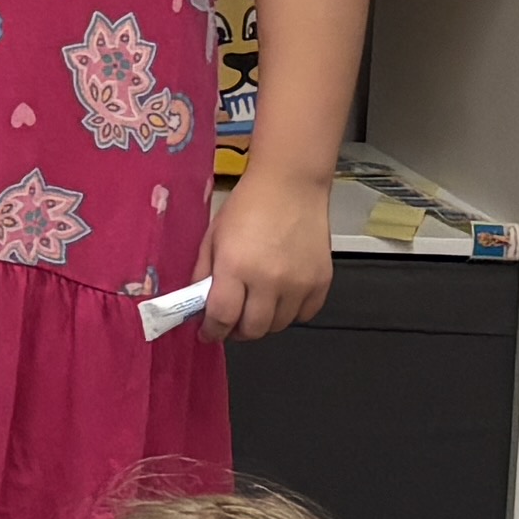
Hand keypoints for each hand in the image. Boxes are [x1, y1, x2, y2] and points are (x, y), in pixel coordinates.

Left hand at [204, 168, 333, 342]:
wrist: (290, 186)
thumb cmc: (247, 207)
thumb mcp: (213, 237)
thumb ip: (203, 273)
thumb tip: (197, 304)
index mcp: (236, 267)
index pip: (222, 317)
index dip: (212, 331)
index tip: (207, 333)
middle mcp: (269, 280)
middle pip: (253, 329)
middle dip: (236, 331)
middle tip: (231, 321)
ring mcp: (299, 283)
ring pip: (278, 326)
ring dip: (263, 322)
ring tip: (255, 305)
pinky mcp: (321, 282)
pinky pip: (304, 315)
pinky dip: (290, 313)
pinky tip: (280, 297)